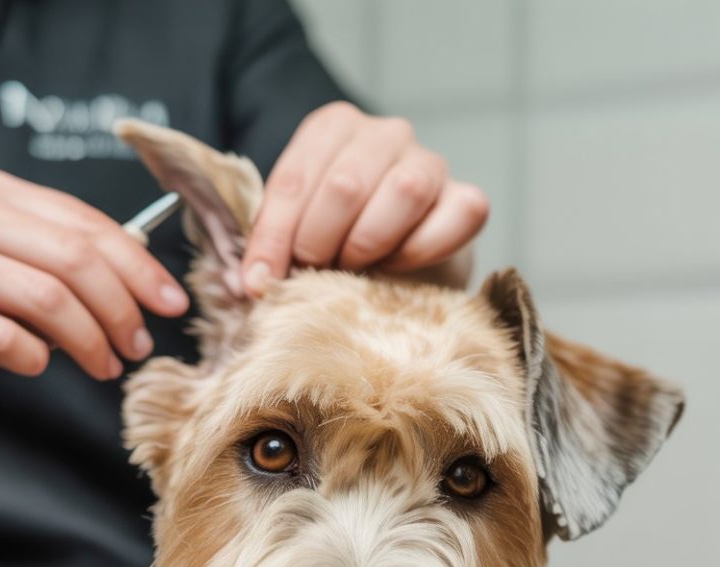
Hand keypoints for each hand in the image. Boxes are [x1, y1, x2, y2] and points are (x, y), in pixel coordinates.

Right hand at [0, 170, 189, 379]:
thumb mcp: (8, 260)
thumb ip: (60, 261)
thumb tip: (140, 286)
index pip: (86, 225)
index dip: (139, 267)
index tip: (172, 303)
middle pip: (75, 260)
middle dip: (122, 309)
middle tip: (139, 347)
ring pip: (47, 298)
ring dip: (90, 341)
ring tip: (104, 367)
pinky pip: (5, 337)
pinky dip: (35, 358)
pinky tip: (38, 365)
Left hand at [242, 102, 488, 295]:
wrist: (399, 266)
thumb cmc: (339, 243)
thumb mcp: (296, 236)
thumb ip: (273, 248)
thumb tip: (253, 284)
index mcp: (333, 128)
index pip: (295, 179)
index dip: (274, 238)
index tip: (261, 282)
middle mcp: (385, 133)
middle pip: (346, 184)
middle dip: (321, 242)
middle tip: (316, 271)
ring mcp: (430, 162)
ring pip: (403, 191)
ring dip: (369, 244)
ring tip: (355, 268)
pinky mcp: (467, 199)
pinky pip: (456, 215)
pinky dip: (420, 251)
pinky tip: (397, 266)